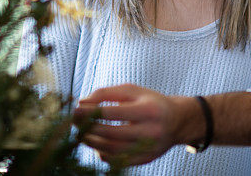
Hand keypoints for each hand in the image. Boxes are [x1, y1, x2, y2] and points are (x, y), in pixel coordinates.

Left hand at [74, 84, 200, 166]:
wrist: (177, 121)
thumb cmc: (150, 102)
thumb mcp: (132, 90)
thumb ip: (106, 93)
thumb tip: (82, 102)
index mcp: (148, 110)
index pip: (114, 112)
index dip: (91, 111)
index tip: (75, 109)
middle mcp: (151, 131)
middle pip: (112, 133)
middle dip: (88, 128)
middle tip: (73, 122)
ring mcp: (150, 148)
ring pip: (114, 150)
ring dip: (92, 143)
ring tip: (79, 134)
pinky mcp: (146, 159)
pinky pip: (119, 161)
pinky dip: (103, 154)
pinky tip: (95, 145)